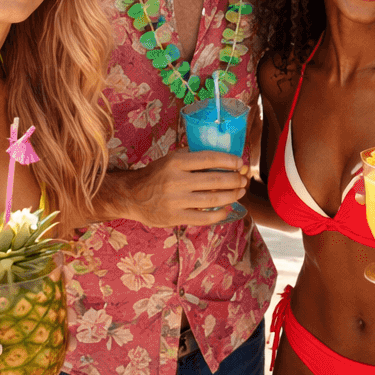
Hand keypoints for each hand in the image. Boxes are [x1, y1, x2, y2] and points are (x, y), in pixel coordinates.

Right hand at [111, 149, 249, 226]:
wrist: (131, 196)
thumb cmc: (155, 175)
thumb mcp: (169, 159)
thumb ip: (192, 157)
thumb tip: (223, 156)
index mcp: (175, 162)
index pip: (209, 159)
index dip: (229, 161)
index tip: (240, 163)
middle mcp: (175, 181)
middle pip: (215, 180)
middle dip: (235, 180)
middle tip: (243, 179)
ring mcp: (175, 201)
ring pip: (212, 200)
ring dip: (231, 196)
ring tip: (239, 192)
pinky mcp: (175, 217)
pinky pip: (203, 218)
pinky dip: (219, 214)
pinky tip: (227, 209)